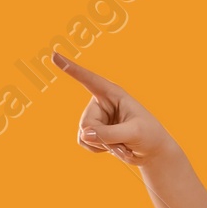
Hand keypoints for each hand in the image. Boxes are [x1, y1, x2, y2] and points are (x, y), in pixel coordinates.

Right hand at [55, 52, 173, 166]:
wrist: (152, 151)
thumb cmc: (149, 136)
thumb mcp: (134, 133)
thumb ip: (109, 133)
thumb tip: (84, 134)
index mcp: (112, 93)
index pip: (88, 79)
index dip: (71, 68)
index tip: (54, 56)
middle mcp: (101, 103)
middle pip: (86, 123)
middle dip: (103, 138)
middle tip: (124, 142)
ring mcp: (96, 117)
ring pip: (84, 134)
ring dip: (104, 146)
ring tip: (123, 145)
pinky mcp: (93, 132)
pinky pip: (84, 142)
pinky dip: (99, 150)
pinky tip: (114, 147)